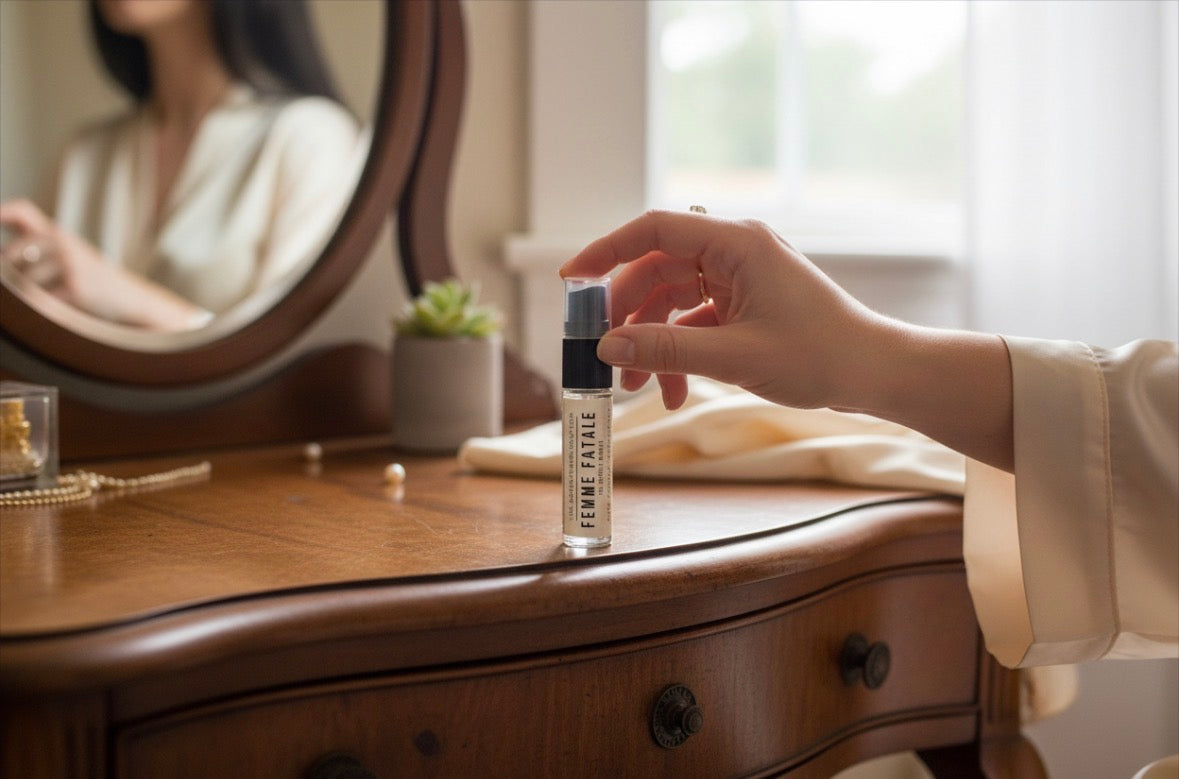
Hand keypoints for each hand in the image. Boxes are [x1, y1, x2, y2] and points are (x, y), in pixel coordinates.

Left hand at [1, 199, 206, 329]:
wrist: (130, 299)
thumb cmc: (93, 280)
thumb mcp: (69, 255)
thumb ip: (37, 248)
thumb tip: (1, 257)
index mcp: (57, 233)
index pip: (22, 212)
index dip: (1, 212)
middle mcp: (63, 241)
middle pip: (11, 254)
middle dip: (10, 274)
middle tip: (20, 286)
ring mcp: (70, 262)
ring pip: (24, 280)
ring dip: (29, 296)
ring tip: (52, 298)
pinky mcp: (75, 285)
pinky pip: (41, 299)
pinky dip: (45, 308)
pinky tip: (61, 308)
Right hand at [560, 210, 1013, 470]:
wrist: (877, 373)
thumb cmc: (821, 356)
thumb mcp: (734, 357)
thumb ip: (666, 350)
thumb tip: (607, 349)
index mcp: (735, 243)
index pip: (653, 230)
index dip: (606, 251)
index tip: (572, 282)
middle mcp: (734, 252)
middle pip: (656, 272)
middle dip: (628, 318)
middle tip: (604, 358)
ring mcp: (740, 279)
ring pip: (671, 302)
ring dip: (651, 345)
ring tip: (637, 391)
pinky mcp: (745, 306)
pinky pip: (695, 323)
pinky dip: (679, 355)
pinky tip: (675, 394)